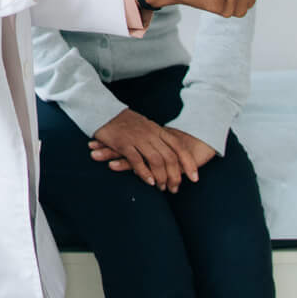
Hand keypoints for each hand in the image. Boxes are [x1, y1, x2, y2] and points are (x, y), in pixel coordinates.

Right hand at [89, 122, 216, 185]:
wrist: (101, 109)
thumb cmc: (123, 120)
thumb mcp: (145, 125)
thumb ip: (156, 137)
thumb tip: (168, 152)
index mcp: (157, 129)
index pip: (179, 147)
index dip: (188, 163)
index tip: (194, 178)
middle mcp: (150, 133)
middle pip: (169, 157)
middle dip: (175, 175)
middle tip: (175, 188)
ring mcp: (137, 138)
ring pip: (156, 161)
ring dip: (161, 177)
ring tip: (161, 188)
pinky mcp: (123, 143)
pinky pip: (137, 161)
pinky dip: (145, 173)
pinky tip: (149, 182)